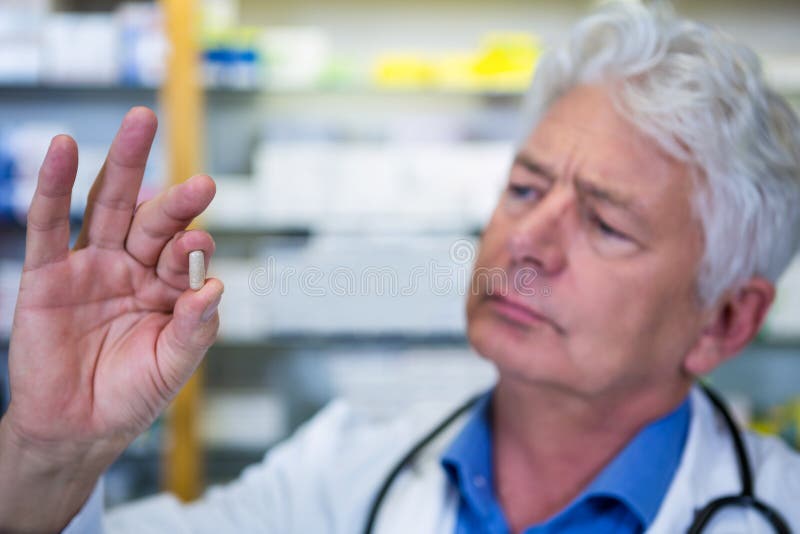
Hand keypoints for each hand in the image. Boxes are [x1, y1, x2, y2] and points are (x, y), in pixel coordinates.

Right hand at [0, 107, 222, 530]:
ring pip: (107, 206)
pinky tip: (64, 148)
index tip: (198, 242)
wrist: (77, 427)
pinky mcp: (46, 275)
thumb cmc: (132, 393)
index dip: (192, 248)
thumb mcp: (173, 365)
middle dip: (174, 198)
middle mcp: (133, 267)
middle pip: (153, 219)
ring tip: (141, 123)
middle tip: (200, 179)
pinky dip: (53, 188)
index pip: (185, 256)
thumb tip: (218, 287)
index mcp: (168, 286)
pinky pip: (48, 226)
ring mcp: (91, 265)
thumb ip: (195, 329)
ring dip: (123, 165)